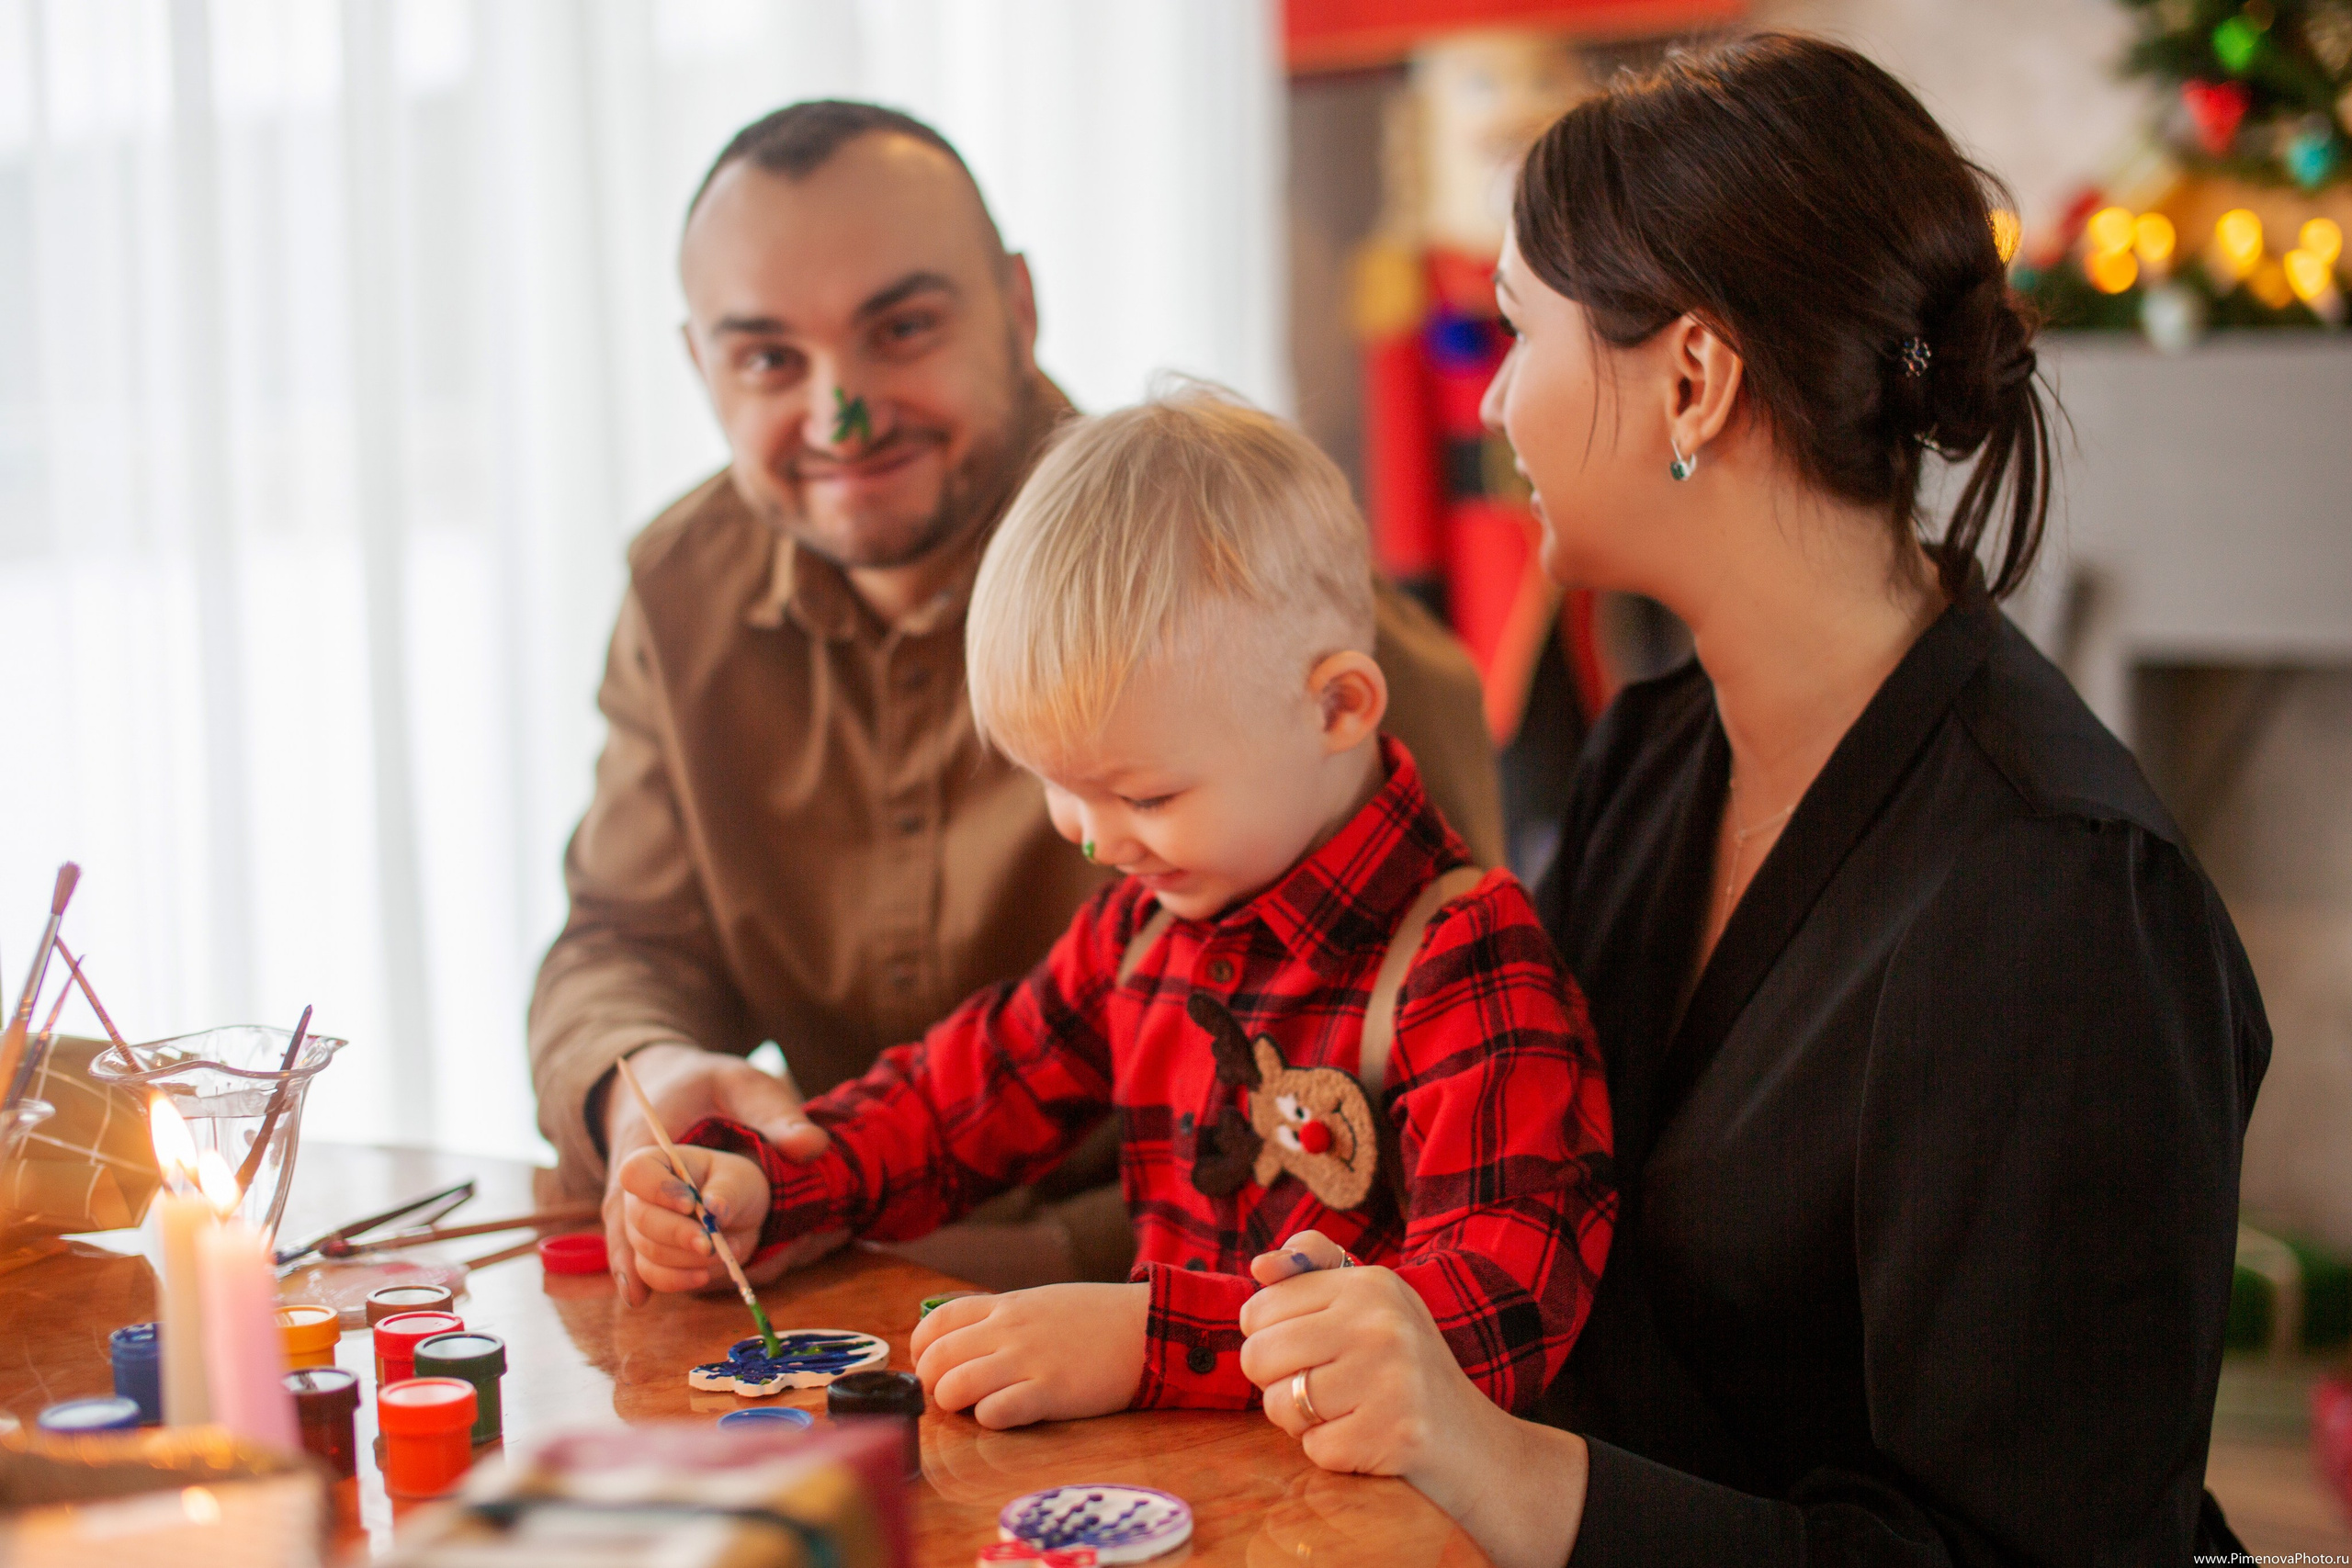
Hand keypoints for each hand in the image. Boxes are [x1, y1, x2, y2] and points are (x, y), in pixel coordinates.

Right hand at [602, 1043, 831, 1304]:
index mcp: (650, 1140)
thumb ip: (775, 1113)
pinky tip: (654, 1296)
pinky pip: (641, 1261)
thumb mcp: (746, 1085)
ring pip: (637, 1248)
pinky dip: (654, 1278)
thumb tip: (810, 1146)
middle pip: (634, 1219)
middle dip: (673, 1236)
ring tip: (715, 1265)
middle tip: (711, 1243)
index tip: (692, 1202)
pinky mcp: (650, 1233)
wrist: (684, 1097)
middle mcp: (633, 1183)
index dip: (660, 1191)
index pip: (635, 1172)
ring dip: (671, 1263)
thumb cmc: (715, 1089)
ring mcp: (637, 1211)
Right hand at [616, 1142, 768, 1293]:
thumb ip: (727, 1191)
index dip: (658, 1189)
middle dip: (677, 1233)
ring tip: (724, 1253)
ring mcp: (639, 1233)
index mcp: (654, 1165)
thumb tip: (715, 1208)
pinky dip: (678, 1279)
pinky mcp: (648, 1263)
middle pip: (640, 1218)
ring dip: (687, 1258)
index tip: (690, 1203)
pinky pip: (652, 1276)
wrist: (738, 1218)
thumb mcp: (738, 1179)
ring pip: (649, 1251)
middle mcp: (638, 1199)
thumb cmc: (732, 1187)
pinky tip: (703, 1276)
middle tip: (710, 1243)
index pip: (635, 1172)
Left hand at [910, 1282, 1147, 1429]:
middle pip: (937, 1358)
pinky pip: (996, 1411)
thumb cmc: (1096, 1319)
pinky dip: (989, 1419)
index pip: (936, 1322)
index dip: (922, 1351)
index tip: (932, 1368)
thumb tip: (963, 1341)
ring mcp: (1028, 1360)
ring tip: (973, 1409)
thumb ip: (1002, 1318)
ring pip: (955, 1386)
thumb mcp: (1041, 1302)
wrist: (1149, 1326)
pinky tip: (1005, 1415)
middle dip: (932, 1384)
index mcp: (1004, 1305)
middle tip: (949, 1398)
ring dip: (954, 1404)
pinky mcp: (1051, 1392)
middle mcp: (1008, 1330)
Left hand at [1237, 1230, 1588, 1567]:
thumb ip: (1310, 1269)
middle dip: (1278, 1382)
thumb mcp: (1369, 1303)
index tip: (1307, 1350)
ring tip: (1346, 1412)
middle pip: (1258, 1356)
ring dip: (1301, 1421)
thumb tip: (1260, 1265)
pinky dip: (1332, 1452)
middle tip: (1322, 1387)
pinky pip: (1314, 1448)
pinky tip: (1366, 1439)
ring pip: (1279, 1405)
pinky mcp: (1395, 1434)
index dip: (1269, 1340)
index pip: (1259, 1310)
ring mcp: (1392, 1379)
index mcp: (1369, 1284)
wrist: (1475, 1445)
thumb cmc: (1404, 1368)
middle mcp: (1381, 1323)